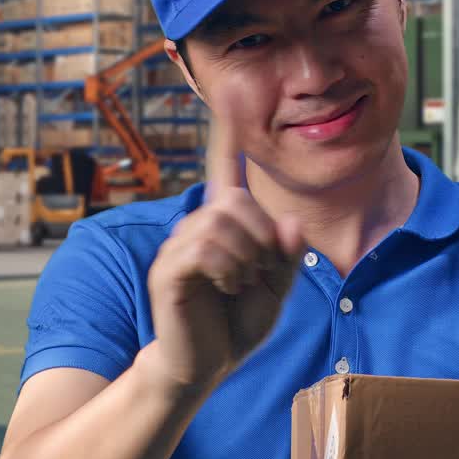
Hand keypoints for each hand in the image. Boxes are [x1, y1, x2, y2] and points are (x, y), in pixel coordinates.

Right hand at [143, 89, 303, 393]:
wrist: (204, 365)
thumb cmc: (235, 325)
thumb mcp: (275, 291)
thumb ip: (286, 258)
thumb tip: (291, 223)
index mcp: (224, 227)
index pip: (226, 173)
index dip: (227, 135)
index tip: (229, 92)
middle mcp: (197, 228)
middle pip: (236, 203)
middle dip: (262, 236)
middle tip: (261, 272)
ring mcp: (179, 247)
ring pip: (222, 224)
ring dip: (246, 257)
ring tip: (243, 284)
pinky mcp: (168, 270)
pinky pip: (203, 249)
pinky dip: (226, 268)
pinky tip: (226, 287)